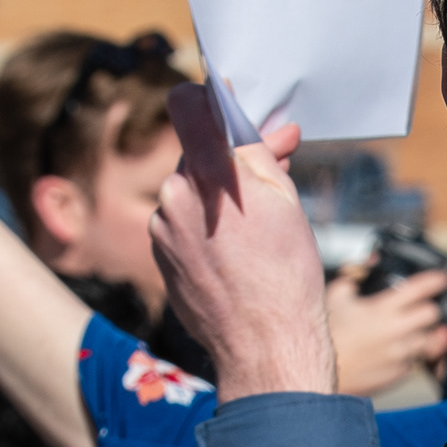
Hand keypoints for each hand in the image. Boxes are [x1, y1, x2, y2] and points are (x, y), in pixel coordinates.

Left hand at [147, 84, 340, 395]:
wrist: (266, 347)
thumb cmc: (284, 275)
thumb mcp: (283, 200)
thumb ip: (254, 151)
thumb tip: (241, 121)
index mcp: (206, 174)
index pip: (188, 106)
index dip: (208, 99)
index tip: (227, 101)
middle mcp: (173, 197)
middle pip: (197, 157)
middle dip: (232, 158)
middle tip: (278, 159)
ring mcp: (162, 231)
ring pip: (191, 195)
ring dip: (221, 198)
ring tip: (263, 222)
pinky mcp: (161, 260)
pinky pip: (184, 228)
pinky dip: (209, 228)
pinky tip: (241, 252)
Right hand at [327, 262, 446, 396]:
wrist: (314, 370)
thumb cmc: (325, 333)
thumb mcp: (335, 295)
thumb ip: (354, 275)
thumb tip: (367, 265)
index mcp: (382, 308)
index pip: (421, 288)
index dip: (435, 280)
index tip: (440, 279)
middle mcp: (395, 332)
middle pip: (433, 315)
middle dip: (429, 308)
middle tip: (421, 307)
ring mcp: (399, 355)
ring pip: (429, 341)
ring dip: (423, 334)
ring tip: (409, 331)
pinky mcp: (397, 375)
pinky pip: (415, 362)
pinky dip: (410, 355)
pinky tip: (394, 351)